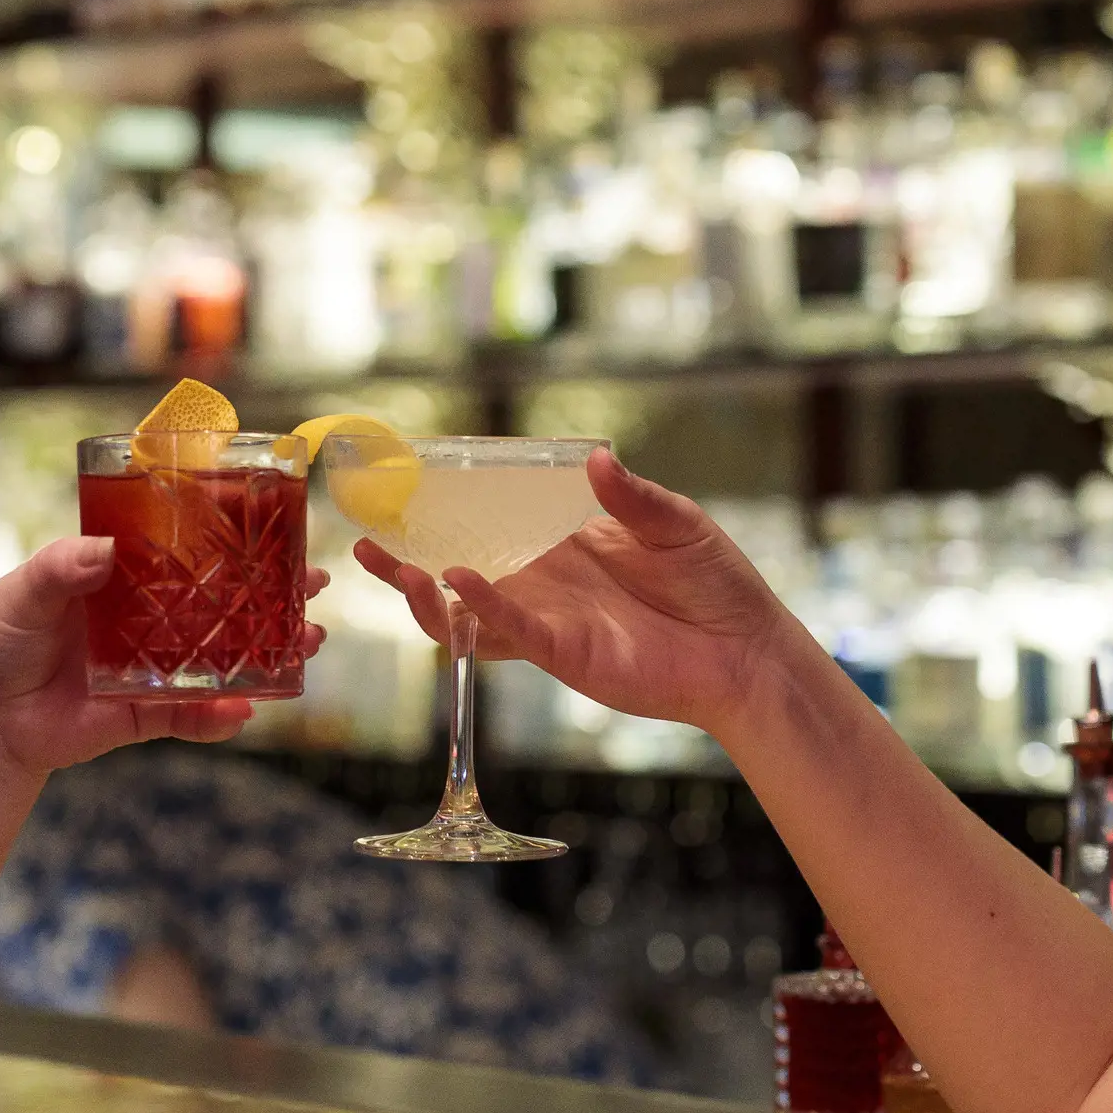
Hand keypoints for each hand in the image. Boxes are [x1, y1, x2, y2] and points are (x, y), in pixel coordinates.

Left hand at [0, 535, 330, 776]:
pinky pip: (188, 716)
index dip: (232, 544)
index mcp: (121, 578)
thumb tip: (104, 551)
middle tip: (314, 590)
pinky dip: (217, 717)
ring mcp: (148, 668)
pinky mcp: (140, 715)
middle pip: (218, 606)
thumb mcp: (22, 593)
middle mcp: (144, 620)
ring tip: (307, 646)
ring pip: (218, 660)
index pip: (186, 553)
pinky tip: (248, 710)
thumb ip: (62, 569)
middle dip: (269, 598)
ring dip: (264, 654)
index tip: (279, 531)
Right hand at [351, 450, 797, 739]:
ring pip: (468, 615)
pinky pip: (509, 632)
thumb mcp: (674, 522)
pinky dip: (480, 608)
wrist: (748, 650)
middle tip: (364, 538)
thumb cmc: (716, 584)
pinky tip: (456, 580)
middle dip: (408, 562)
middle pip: (460, 576)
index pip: (493, 528)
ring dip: (426, 594)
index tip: (406, 486)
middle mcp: (545, 587)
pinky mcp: (565, 654)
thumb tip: (596, 458)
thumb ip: (631, 496)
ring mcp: (549, 623)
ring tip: (392, 566)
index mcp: (564, 547)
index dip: (448, 513)